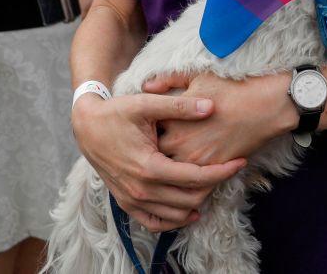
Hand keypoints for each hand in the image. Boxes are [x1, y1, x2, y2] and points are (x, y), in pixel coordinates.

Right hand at [70, 92, 245, 231]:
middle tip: (228, 169)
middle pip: (189, 199)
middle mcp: (140, 188)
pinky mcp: (126, 203)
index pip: (196, 178)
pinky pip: (153, 222)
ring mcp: (132, 199)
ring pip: (175, 215)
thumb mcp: (147, 104)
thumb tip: (211, 106)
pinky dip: (174, 220)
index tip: (240, 162)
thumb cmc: (117, 113)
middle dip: (214, 186)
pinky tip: (189, 209)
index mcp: (149, 166)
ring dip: (197, 203)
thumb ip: (180, 106)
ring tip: (213, 184)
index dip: (222, 171)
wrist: (86, 127)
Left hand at [143, 71, 293, 164]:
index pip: (146, 133)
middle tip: (153, 150)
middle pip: (154, 157)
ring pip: (171, 174)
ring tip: (168, 165)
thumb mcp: (196, 77)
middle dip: (153, 154)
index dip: (146, 131)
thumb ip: (168, 81)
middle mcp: (179, 143)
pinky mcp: (213, 169)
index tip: (148, 128)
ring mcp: (196, 159)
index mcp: (171, 121)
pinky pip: (192, 182)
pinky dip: (187, 179)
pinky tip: (188, 172)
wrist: (264, 107)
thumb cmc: (231, 89)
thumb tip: (147, 86)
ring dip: (169, 170)